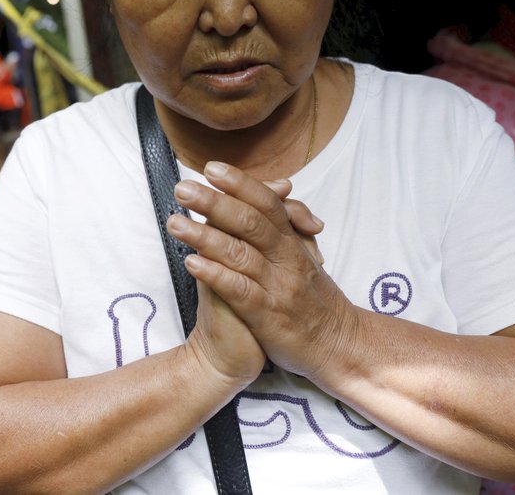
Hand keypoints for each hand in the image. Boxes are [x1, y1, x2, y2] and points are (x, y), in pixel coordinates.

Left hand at [167, 162, 356, 381]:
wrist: (339, 346)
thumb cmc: (313, 298)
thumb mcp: (304, 255)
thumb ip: (286, 221)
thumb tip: (277, 186)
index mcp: (292, 242)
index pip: (267, 203)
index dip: (240, 184)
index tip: (211, 168)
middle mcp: (286, 259)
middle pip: (250, 222)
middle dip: (214, 202)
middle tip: (183, 188)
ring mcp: (277, 287)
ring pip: (240, 253)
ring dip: (204, 236)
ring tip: (175, 222)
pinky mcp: (267, 316)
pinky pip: (240, 291)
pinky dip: (216, 275)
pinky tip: (192, 263)